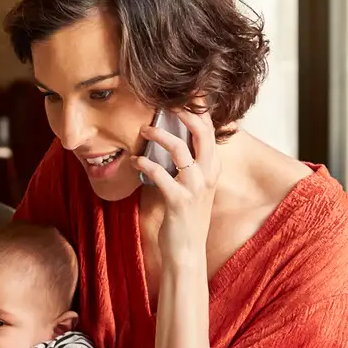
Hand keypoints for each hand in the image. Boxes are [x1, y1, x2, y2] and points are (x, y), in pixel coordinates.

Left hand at [131, 96, 221, 265]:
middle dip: (184, 112)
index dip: (198, 109)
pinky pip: (160, 174)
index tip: (183, 93)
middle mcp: (208, 175)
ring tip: (143, 130)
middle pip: (203, 132)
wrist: (186, 253)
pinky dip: (144, 164)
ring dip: (158, 136)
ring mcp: (195, 188)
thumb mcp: (192, 186)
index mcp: (213, 169)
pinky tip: (134, 162)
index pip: (211, 130)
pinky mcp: (179, 201)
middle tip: (164, 102)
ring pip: (181, 149)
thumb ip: (187, 163)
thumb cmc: (185, 217)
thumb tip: (170, 138)